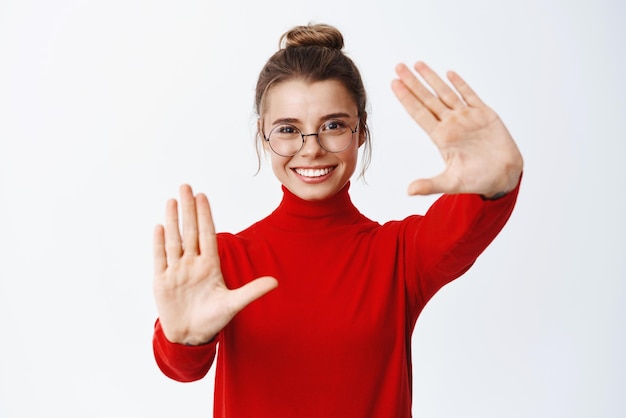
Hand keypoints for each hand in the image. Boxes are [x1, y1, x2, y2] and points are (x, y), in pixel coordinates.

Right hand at [153, 184, 277, 344]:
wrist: (190, 336)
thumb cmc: (212, 319)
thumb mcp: (233, 304)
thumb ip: (252, 291)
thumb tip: (276, 282)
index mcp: (209, 266)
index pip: (207, 235)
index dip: (205, 215)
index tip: (203, 196)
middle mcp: (192, 264)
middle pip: (190, 231)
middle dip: (188, 209)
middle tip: (186, 186)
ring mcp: (176, 271)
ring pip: (174, 240)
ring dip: (173, 220)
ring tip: (172, 200)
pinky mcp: (162, 281)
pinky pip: (160, 259)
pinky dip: (159, 244)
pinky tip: (160, 227)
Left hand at [391, 62, 522, 196]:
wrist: (503, 177)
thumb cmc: (477, 180)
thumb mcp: (450, 183)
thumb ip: (429, 185)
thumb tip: (409, 191)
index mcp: (441, 137)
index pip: (419, 113)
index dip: (406, 98)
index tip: (393, 84)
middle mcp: (451, 124)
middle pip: (428, 99)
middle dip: (413, 83)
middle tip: (398, 67)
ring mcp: (467, 118)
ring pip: (446, 93)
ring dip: (432, 79)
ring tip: (418, 64)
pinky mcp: (485, 115)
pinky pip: (470, 95)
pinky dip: (461, 84)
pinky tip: (449, 73)